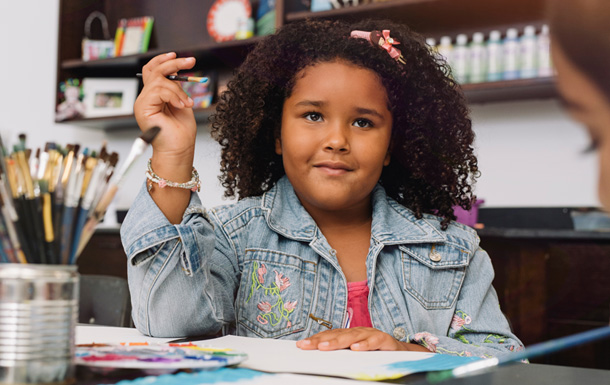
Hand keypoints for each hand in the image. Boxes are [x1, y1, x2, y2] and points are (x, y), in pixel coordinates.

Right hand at [134, 52, 196, 161]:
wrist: (178, 150)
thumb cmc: (180, 132)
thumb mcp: (181, 103)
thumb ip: (176, 89)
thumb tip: (176, 73)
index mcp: (154, 96)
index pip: (153, 71)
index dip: (164, 61)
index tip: (179, 57)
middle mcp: (146, 97)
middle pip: (154, 70)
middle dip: (174, 63)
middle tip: (191, 61)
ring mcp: (143, 102)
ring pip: (159, 80)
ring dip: (178, 90)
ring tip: (187, 103)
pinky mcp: (142, 107)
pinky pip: (158, 90)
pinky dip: (174, 96)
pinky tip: (182, 105)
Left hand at [296, 327, 431, 351]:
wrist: (401, 352)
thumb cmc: (374, 353)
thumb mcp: (355, 354)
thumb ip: (341, 355)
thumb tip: (320, 358)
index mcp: (349, 335)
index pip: (329, 335)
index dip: (316, 339)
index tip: (301, 345)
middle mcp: (358, 332)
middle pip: (338, 334)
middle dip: (322, 340)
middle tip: (308, 346)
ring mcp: (371, 334)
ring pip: (353, 336)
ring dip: (339, 341)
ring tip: (326, 347)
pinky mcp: (385, 340)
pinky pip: (374, 341)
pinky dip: (365, 344)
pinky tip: (356, 348)